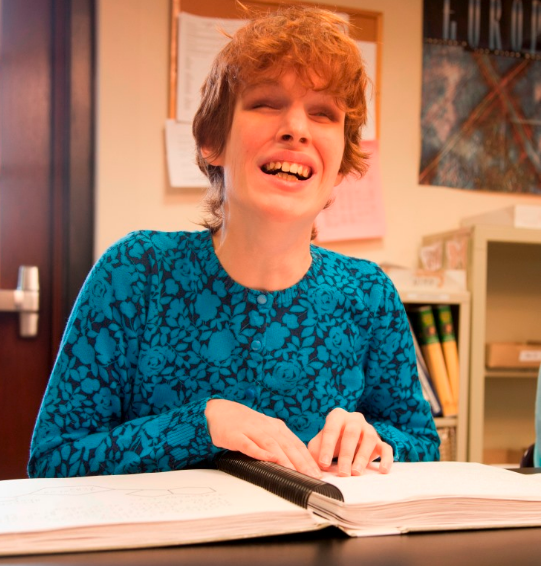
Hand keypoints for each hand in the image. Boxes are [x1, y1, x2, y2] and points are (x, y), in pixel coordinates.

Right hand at [205, 399, 321, 477]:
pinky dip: (260, 452)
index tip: (319, 473)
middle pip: (288, 445)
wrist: (219, 412)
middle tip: (313, 476)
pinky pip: (250, 445)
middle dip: (302, 462)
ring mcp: (252, 430)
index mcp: (276, 427)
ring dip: (285, 459)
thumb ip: (280, 444)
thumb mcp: (265, 432)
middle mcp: (267, 427)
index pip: (296, 444)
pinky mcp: (237, 435)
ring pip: (272, 445)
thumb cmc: (244, 425)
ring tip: (296, 472)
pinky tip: (270, 459)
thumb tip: (297, 462)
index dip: (308, 459)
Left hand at [308, 408, 392, 476]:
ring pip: (370, 439)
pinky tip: (382, 471)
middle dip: (346, 454)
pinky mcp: (380, 441)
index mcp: (337, 416)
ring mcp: (369, 429)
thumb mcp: (318, 444)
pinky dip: (386, 459)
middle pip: (351, 434)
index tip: (323, 464)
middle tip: (342, 473)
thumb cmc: (330, 442)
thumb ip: (314, 453)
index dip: (327, 447)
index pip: (331, 429)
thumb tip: (311, 469)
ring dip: (363, 457)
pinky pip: (386, 448)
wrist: (344, 439)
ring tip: (356, 472)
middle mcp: (354, 419)